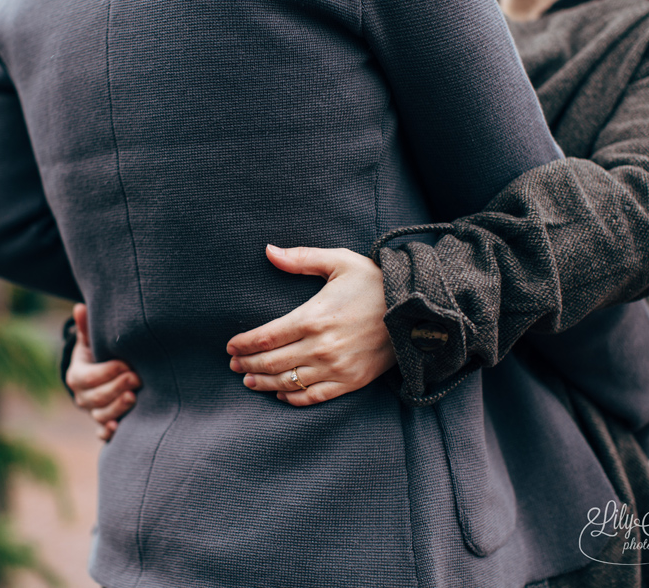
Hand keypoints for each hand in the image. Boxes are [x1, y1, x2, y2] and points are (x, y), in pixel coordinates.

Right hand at [65, 303, 140, 440]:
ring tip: (133, 398)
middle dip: (116, 388)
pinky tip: (117, 429)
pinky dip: (108, 433)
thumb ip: (87, 328)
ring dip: (117, 409)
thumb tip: (80, 307)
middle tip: (137, 378)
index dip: (107, 372)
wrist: (100, 377)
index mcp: (76, 376)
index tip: (126, 364)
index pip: (88, 377)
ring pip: (101, 416)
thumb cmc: (98, 354)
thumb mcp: (91, 341)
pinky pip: (102, 433)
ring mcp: (92, 412)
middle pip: (96, 398)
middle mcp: (82, 397)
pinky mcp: (103, 424)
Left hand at [226, 245, 395, 405]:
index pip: (265, 336)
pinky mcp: (351, 381)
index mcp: (313, 317)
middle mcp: (321, 346)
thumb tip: (268, 250)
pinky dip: (293, 398)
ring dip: (264, 383)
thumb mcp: (340, 261)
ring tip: (249, 381)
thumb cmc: (376, 283)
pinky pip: (314, 396)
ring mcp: (336, 367)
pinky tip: (281, 394)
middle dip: (247, 365)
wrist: (417, 310)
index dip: (244, 344)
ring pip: (288, 382)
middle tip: (234, 365)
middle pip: (271, 362)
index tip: (230, 346)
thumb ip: (301, 258)